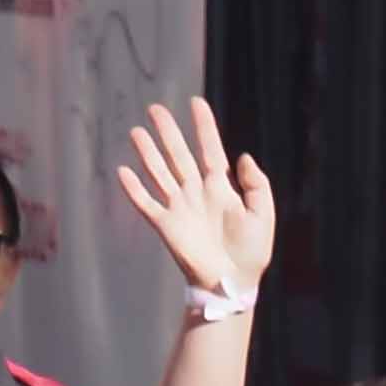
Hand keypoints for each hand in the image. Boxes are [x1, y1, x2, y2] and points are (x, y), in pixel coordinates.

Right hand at [114, 93, 275, 297]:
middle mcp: (196, 193)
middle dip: (167, 132)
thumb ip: (256, 184)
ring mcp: (180, 207)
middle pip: (178, 155)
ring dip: (147, 153)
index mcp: (220, 188)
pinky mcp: (166, 225)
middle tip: (155, 108)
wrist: (232, 283)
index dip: (204, 126)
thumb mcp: (262, 214)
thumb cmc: (250, 253)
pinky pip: (146, 204)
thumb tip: (243, 157)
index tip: (196, 102)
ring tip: (136, 131)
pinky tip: (123, 172)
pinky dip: (134, 189)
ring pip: (159, 172)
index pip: (209, 149)